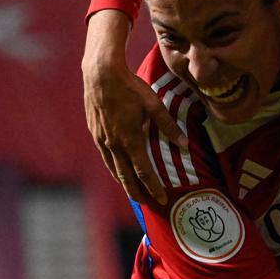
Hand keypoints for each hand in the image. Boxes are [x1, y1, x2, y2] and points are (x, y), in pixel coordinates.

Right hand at [82, 11, 184, 204]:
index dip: (153, 187)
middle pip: (126, 175)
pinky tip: (117, 169)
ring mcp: (101, 138)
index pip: (143, 171)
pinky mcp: (94, 131)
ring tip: (133, 192)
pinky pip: (105, 156)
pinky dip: (113, 167)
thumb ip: (169, 126)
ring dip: (123, 182)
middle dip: (137, 191)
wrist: (101, 74)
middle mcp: (114, 143)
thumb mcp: (154, 105)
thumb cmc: (131, 87)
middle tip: (146, 204)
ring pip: (113, 167)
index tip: (161, 199)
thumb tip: (185, 144)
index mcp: (130, 139)